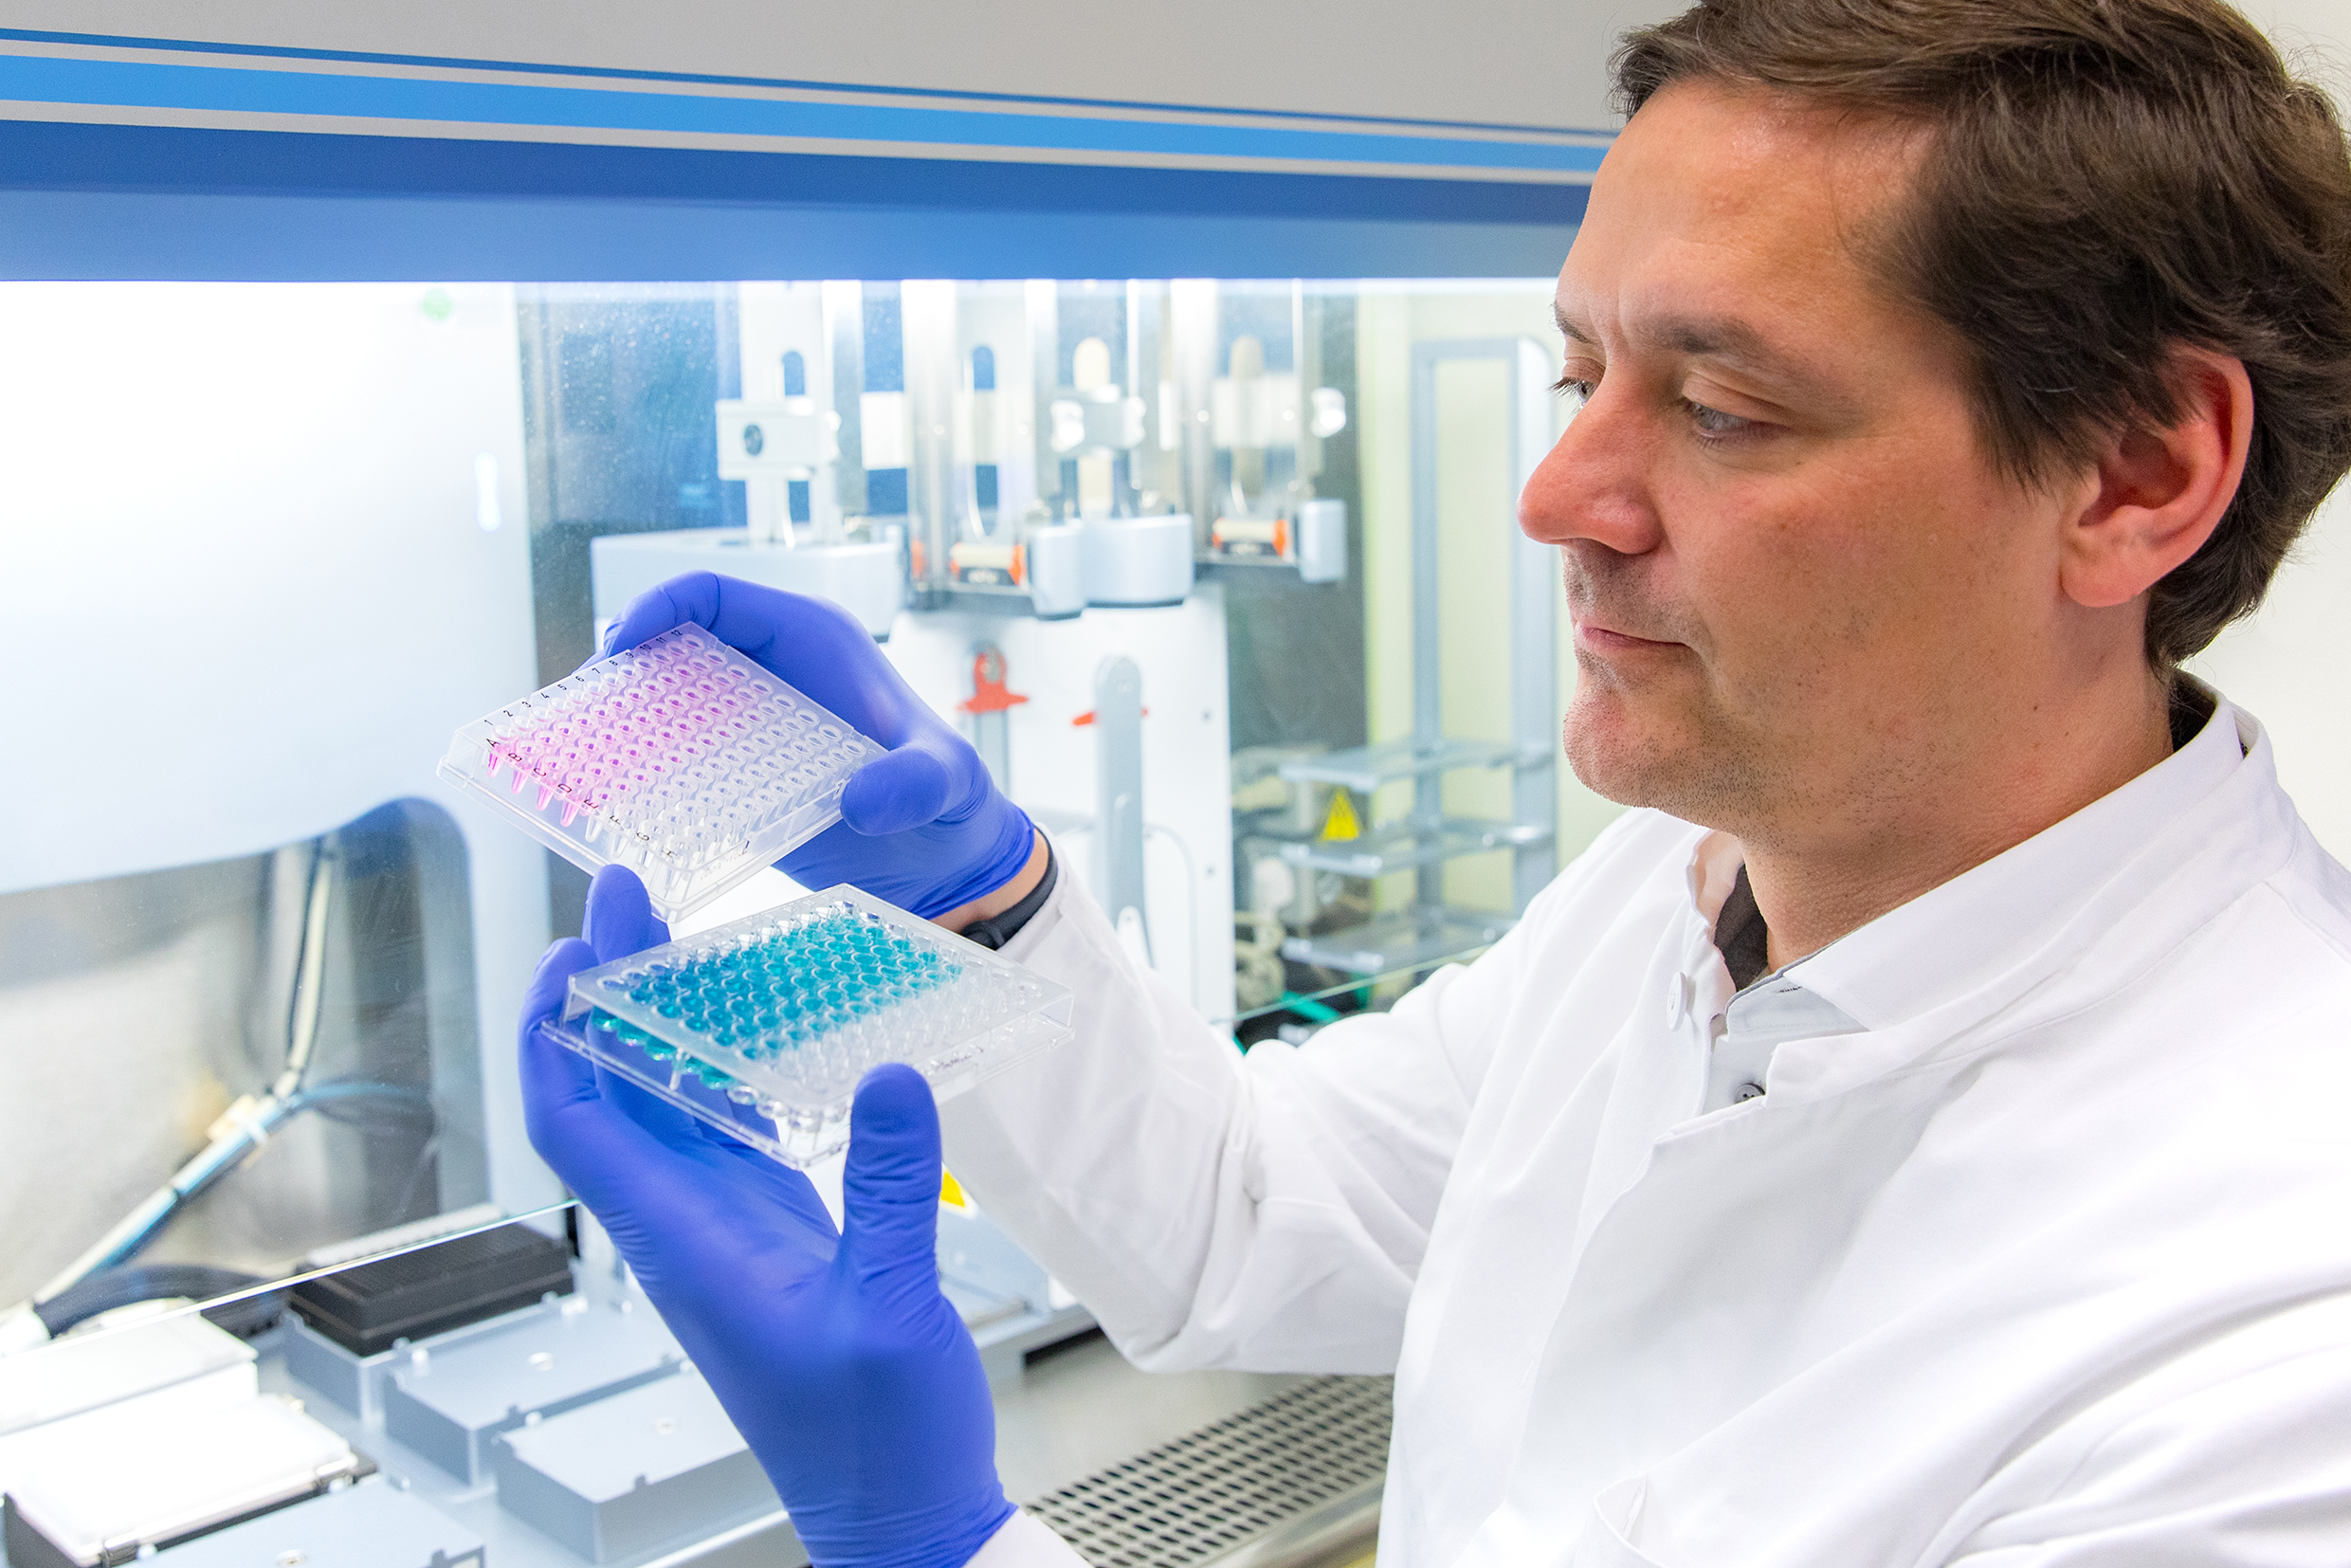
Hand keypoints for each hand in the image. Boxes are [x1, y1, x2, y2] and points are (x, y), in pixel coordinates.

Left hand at [520, 867, 1013, 1567]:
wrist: (900, 1514)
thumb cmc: (879, 1439)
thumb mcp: (893, 1306)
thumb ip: (887, 1188)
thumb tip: (887, 1074)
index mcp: (684, 1246)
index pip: (577, 1120)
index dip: (555, 1030)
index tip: (573, 945)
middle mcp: (684, 1230)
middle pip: (613, 1089)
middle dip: (607, 990)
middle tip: (630, 894)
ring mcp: (721, 1231)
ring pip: (664, 1104)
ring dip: (660, 1019)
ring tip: (679, 934)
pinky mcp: (767, 1234)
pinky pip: (721, 1130)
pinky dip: (723, 1064)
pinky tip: (753, 1023)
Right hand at [597, 572, 1036, 919]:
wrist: (947, 862)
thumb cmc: (953, 803)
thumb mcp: (945, 783)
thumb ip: (914, 785)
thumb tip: (859, 801)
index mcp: (810, 638)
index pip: (715, 594)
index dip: (659, 606)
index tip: (619, 645)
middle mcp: (771, 668)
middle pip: (670, 641)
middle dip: (617, 666)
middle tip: (576, 710)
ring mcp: (749, 720)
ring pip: (660, 697)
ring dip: (616, 718)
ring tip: (574, 752)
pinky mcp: (734, 771)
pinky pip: (670, 756)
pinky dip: (635, 768)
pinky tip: (605, 798)